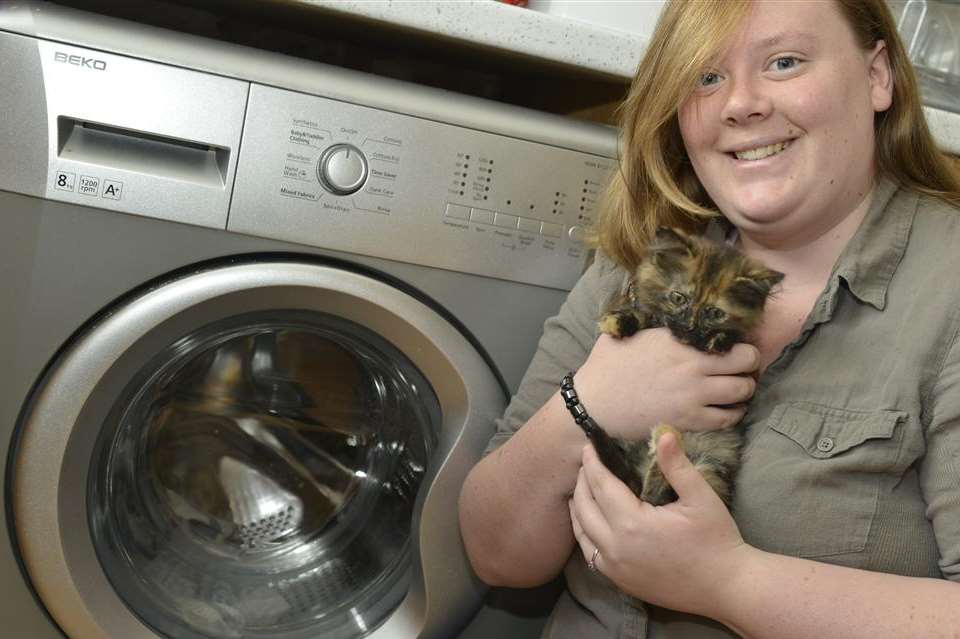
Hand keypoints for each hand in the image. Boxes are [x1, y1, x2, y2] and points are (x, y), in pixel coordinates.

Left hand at [569, 433, 753, 617]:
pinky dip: (585, 532)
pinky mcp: (619, 581)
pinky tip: (590, 521)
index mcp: (633, 524)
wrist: (726, 588)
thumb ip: (677, 465)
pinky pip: (590, 552)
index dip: (593, 463)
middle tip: (587, 462)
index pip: (601, 485)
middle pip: (584, 507)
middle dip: (582, 481)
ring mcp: (614, 568)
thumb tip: (663, 434)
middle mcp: (616, 547)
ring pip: (581, 532)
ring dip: (579, 506)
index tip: (589, 445)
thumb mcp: (701, 497)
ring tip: (583, 487)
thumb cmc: (717, 540)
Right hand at [574, 328, 758, 438]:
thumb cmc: (605, 366)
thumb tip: (651, 294)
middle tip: (740, 367)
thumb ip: (646, 316)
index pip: (727, 334)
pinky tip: (726, 410)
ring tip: (735, 388)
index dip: (736, 340)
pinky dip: (733, 414)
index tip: (733, 345)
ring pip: (743, 390)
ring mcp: (694, 394)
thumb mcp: (626, 331)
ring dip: (743, 389)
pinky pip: (728, 418)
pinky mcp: (690, 420)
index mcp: (678, 339)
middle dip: (748, 363)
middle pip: (747, 361)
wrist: (593, 404)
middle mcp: (693, 364)